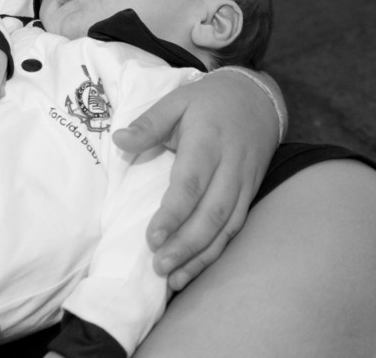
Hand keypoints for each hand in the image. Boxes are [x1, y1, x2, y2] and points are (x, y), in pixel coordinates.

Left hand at [112, 71, 278, 290]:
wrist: (258, 97)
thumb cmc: (209, 101)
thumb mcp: (176, 101)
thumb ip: (148, 123)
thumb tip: (118, 140)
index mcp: (208, 142)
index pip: (190, 183)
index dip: (173, 213)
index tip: (152, 238)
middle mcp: (230, 167)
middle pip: (211, 213)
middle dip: (185, 244)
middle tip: (159, 266)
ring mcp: (244, 183)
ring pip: (226, 226)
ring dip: (201, 255)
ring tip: (174, 278)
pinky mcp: (251, 193)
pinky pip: (236, 227)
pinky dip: (217, 250)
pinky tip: (197, 267)